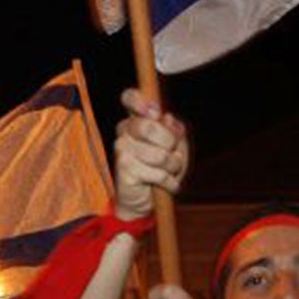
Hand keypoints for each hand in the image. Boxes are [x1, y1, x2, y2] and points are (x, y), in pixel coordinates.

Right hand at [113, 89, 189, 219]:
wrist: (144, 200)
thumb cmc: (162, 168)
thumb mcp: (176, 147)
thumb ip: (175, 131)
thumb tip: (168, 119)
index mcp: (137, 119)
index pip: (130, 98)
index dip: (140, 100)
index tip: (155, 112)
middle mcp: (125, 131)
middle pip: (150, 126)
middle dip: (171, 143)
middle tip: (173, 154)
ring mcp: (122, 149)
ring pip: (160, 154)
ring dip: (173, 167)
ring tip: (170, 172)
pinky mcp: (124, 169)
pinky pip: (158, 174)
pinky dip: (170, 182)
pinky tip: (167, 184)